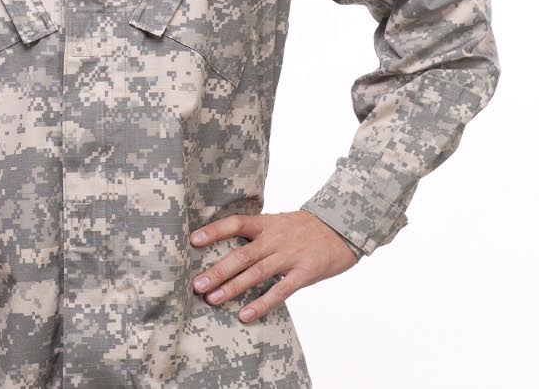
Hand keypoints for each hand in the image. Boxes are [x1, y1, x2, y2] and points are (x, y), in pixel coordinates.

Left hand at [189, 211, 357, 322]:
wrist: (346, 228)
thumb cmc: (309, 229)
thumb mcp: (282, 223)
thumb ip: (259, 235)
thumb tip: (228, 251)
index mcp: (269, 224)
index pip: (237, 223)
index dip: (215, 231)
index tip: (193, 241)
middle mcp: (277, 238)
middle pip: (242, 254)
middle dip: (218, 270)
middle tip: (198, 285)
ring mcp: (291, 255)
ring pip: (257, 273)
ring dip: (234, 287)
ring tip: (214, 300)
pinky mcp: (306, 272)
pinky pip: (281, 290)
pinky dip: (262, 303)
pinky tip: (246, 315)